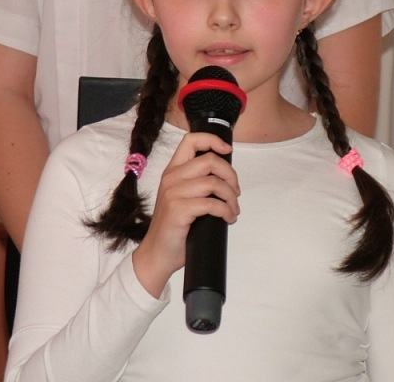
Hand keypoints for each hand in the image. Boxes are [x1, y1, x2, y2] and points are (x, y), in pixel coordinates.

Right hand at [131, 131, 239, 297]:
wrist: (157, 254)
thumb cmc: (175, 228)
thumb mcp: (182, 198)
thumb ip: (197, 183)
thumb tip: (226, 177)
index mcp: (172, 171)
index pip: (190, 140)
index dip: (212, 140)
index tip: (227, 150)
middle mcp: (171, 178)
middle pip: (209, 160)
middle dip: (230, 175)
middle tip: (236, 192)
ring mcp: (173, 194)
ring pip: (214, 183)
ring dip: (231, 197)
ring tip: (233, 210)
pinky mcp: (179, 210)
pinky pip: (211, 204)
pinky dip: (226, 211)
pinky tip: (228, 218)